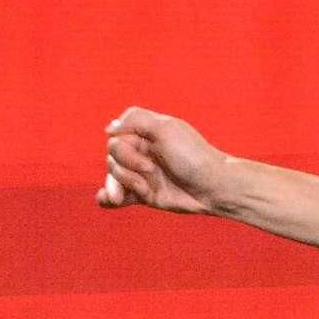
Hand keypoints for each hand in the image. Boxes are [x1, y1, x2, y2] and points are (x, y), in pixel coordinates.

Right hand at [97, 107, 232, 216]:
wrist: (212, 187)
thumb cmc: (192, 155)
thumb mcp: (165, 128)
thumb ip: (136, 120)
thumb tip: (109, 129)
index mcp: (146, 134)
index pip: (116, 136)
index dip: (123, 145)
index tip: (141, 149)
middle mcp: (142, 152)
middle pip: (112, 156)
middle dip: (126, 165)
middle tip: (149, 170)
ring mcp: (142, 174)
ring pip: (113, 176)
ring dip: (122, 183)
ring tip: (143, 189)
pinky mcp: (144, 194)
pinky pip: (118, 196)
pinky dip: (107, 198)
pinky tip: (107, 199)